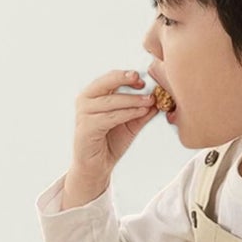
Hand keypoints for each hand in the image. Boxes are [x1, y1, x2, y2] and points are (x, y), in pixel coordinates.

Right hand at [68, 67, 159, 195]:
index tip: (142, 79)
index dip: (126, 75)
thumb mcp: (130, 123)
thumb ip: (141, 111)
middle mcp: (85, 100)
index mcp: (93, 94)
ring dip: (133, 100)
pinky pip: (110, 117)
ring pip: (111, 100)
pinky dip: (127, 113)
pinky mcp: (86, 128)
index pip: (110, 77)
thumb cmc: (110, 142)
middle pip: (106, 82)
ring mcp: (83, 114)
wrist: (96, 166)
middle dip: (125, 80)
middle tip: (143, 82)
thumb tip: (158, 99)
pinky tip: (141, 112)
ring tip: (150, 101)